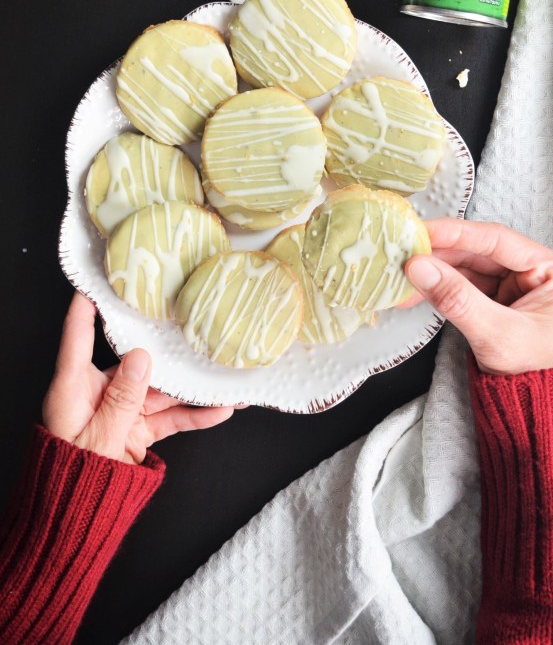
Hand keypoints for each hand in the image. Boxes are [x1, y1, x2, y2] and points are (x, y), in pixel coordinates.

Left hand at [43, 292, 235, 463]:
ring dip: (192, 389)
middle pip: (134, 364)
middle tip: (192, 329)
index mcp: (74, 389)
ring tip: (225, 379)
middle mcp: (98, 395)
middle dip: (168, 353)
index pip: (78, 339)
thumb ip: (122, 399)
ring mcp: (120, 414)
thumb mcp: (99, 438)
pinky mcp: (136, 434)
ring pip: (160, 392)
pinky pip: (168, 419)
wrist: (75, 524)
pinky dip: (193, 415)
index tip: (94, 282)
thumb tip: (140, 356)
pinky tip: (220, 410)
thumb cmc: (72, 480)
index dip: (85, 309)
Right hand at [403, 218, 552, 374]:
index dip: (457, 234)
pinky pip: (469, 285)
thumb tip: (417, 265)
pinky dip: (444, 287)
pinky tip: (418, 290)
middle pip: (483, 253)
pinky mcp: (506, 300)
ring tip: (403, 276)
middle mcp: (543, 271)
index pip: (500, 241)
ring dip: (437, 271)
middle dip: (441, 255)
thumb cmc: (535, 378)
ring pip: (472, 268)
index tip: (423, 230)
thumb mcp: (495, 336)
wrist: (542, 416)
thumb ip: (456, 298)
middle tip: (404, 252)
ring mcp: (523, 285)